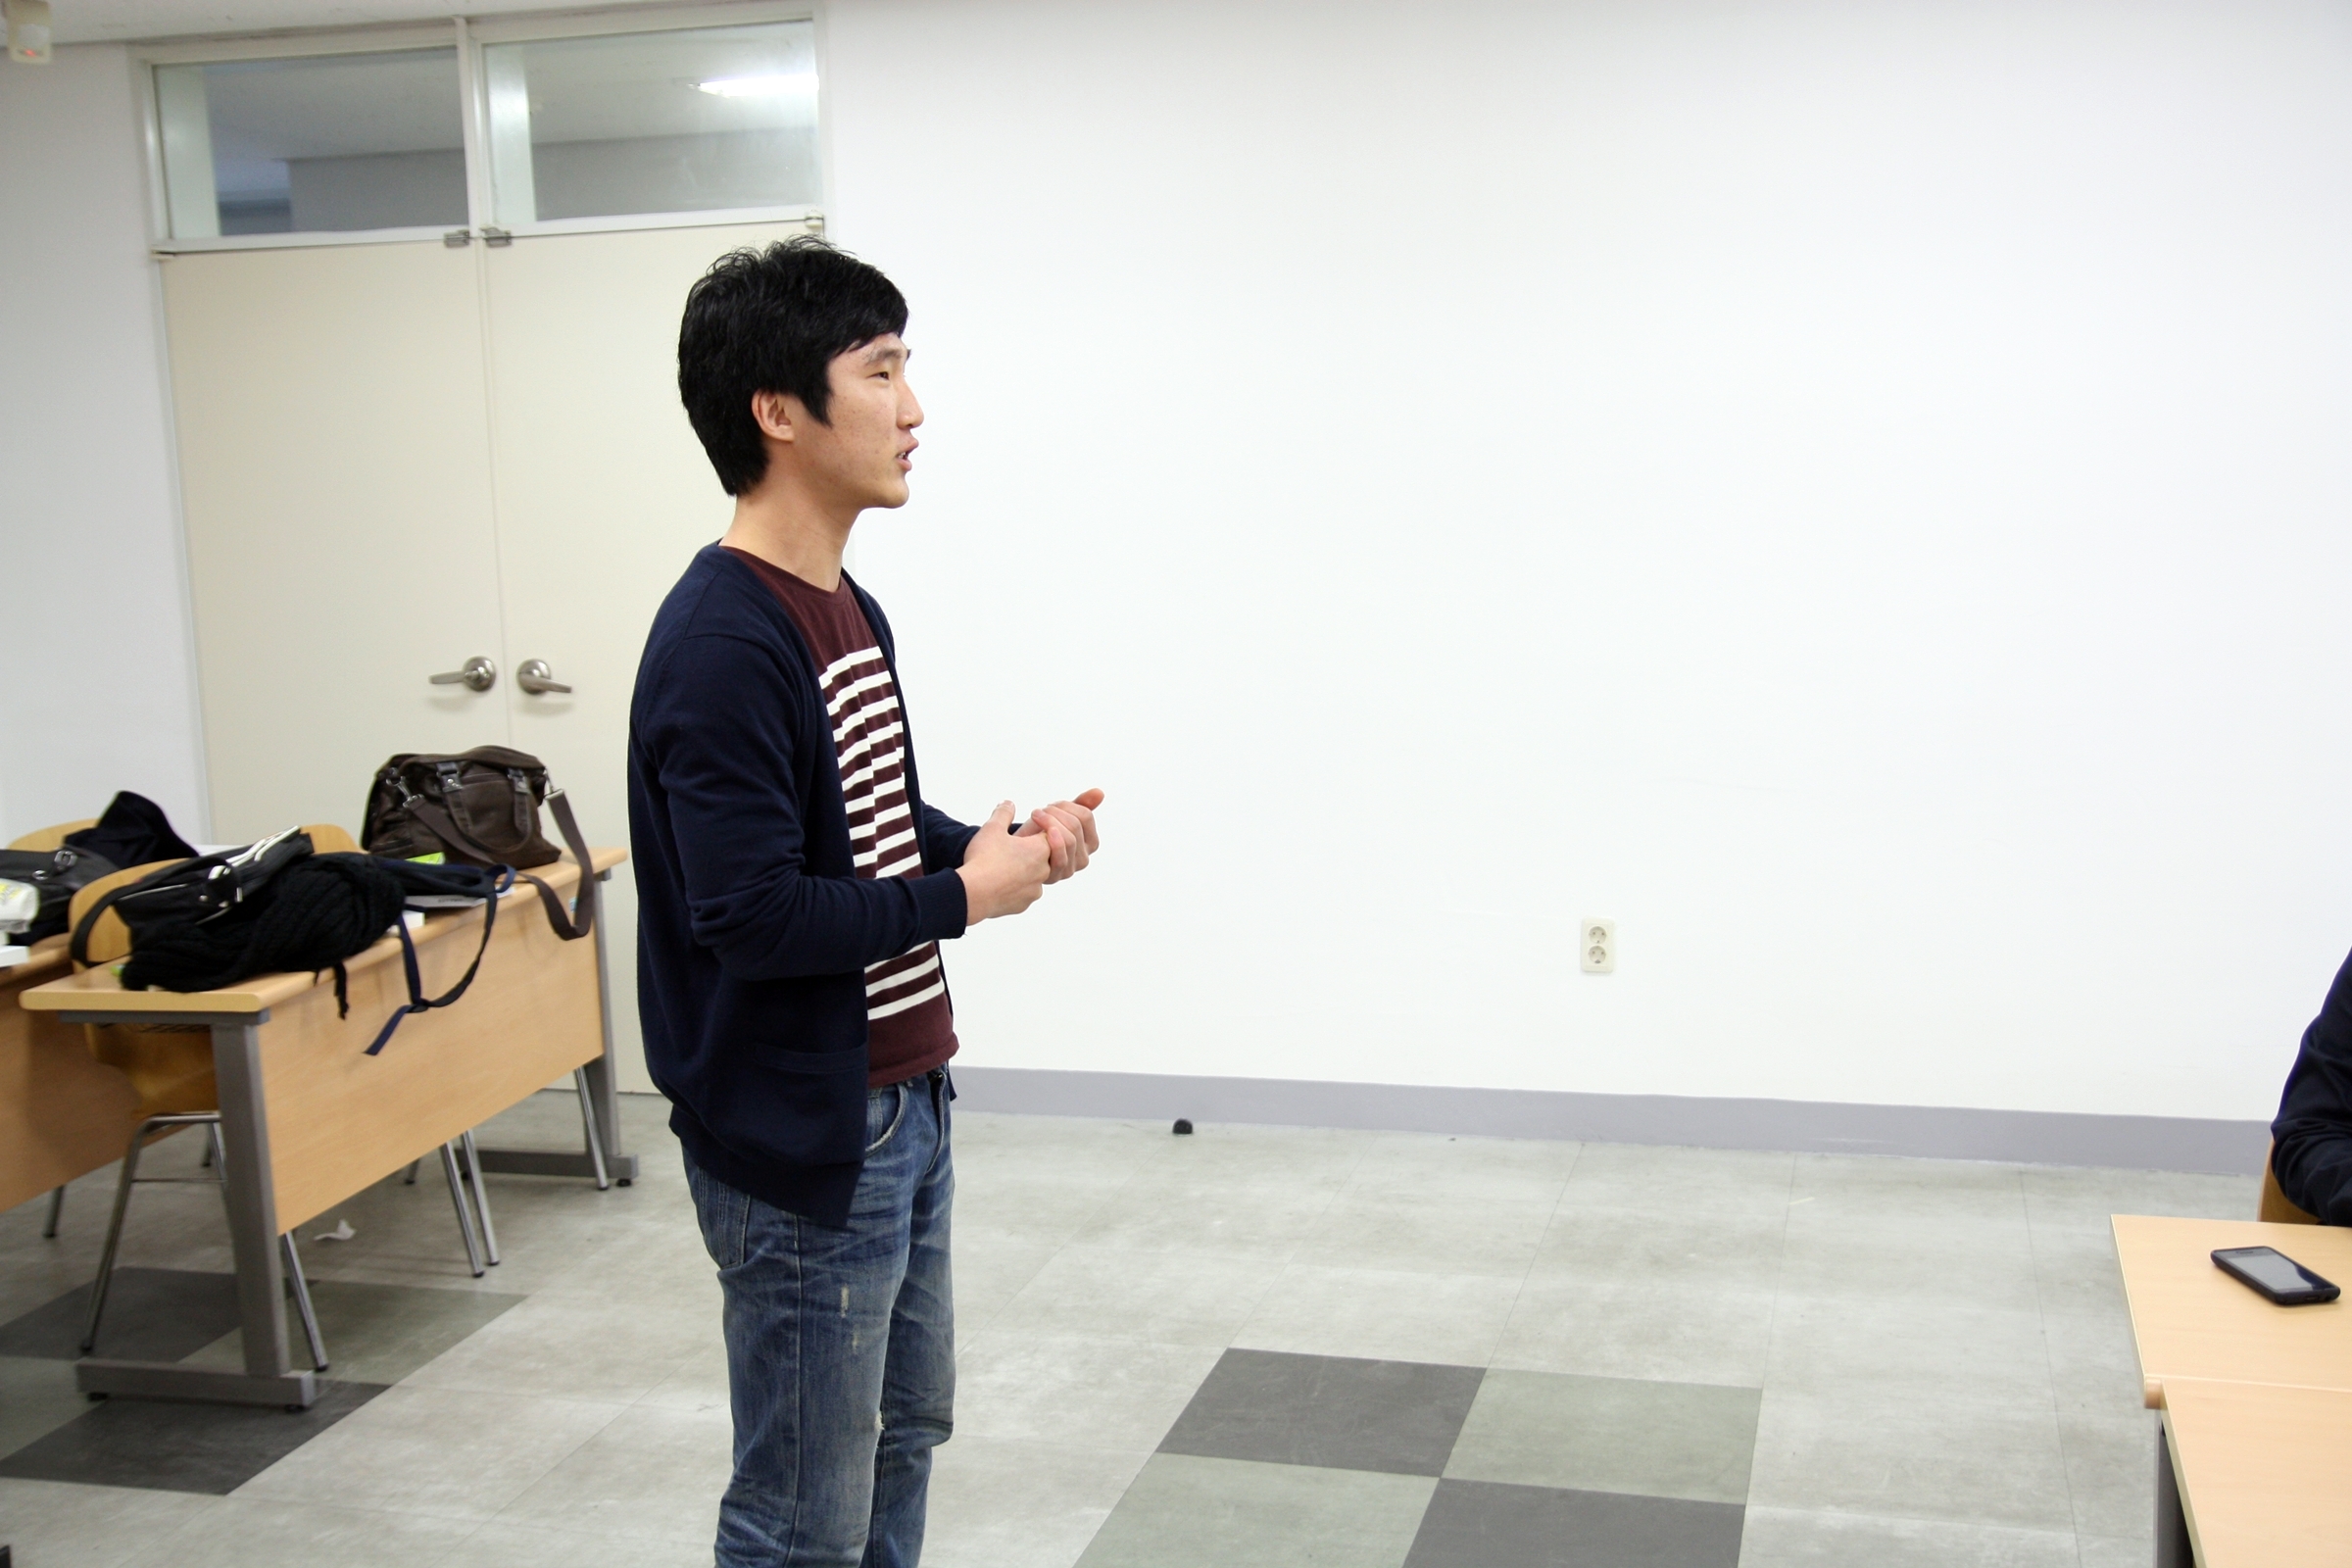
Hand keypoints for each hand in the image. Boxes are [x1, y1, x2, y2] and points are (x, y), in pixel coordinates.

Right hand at [957, 802, 1051, 923]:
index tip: (1019, 832)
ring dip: (1021, 870)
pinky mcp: (1024, 904)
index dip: (1034, 830)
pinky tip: (999, 882)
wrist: (974, 894)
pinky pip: (1022, 892)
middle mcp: (1043, 869)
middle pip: (1042, 856)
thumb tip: (1009, 803)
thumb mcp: (992, 829)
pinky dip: (1014, 887)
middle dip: (1028, 851)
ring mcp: (1035, 889)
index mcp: (1040, 848)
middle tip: (1008, 848)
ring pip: (1032, 876)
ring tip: (1001, 866)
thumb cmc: (984, 859)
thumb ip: (1003, 813)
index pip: (1048, 834)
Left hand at [1017, 788, 1103, 882]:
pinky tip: (1043, 832)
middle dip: (1055, 813)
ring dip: (1049, 822)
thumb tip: (1100, 792)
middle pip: (1076, 825)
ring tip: (1036, 816)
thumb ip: (1081, 805)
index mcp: (1090, 842)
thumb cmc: (1040, 833)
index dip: (1066, 806)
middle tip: (1039, 811)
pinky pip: (1061, 857)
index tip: (1050, 806)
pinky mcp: (1056, 876)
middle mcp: (1083, 858)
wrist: (1019, 853)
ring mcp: (1070, 868)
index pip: (1085, 816)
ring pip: (1069, 839)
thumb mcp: (1061, 817)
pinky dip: (1054, 842)